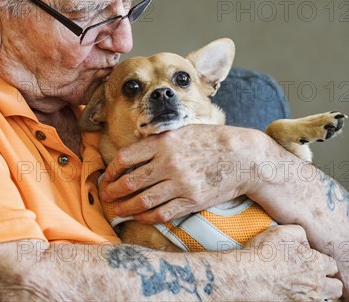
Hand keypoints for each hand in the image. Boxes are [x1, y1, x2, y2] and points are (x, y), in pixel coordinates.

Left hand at [99, 124, 271, 222]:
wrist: (243, 156)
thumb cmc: (211, 141)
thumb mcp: (181, 131)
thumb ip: (158, 142)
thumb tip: (132, 155)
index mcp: (164, 143)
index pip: (125, 158)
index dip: (111, 170)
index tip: (107, 176)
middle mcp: (169, 163)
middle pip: (130, 181)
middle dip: (112, 192)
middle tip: (105, 196)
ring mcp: (180, 184)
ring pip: (142, 201)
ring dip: (125, 208)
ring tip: (116, 210)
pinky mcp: (191, 201)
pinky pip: (162, 213)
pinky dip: (146, 217)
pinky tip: (139, 217)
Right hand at [240, 225, 342, 300]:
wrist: (248, 276)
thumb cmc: (263, 254)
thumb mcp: (282, 232)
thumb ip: (300, 233)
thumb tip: (306, 243)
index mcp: (316, 264)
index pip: (333, 265)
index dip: (322, 261)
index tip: (312, 259)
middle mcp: (316, 284)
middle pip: (336, 287)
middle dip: (329, 280)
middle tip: (314, 274)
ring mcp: (306, 298)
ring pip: (324, 298)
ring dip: (319, 291)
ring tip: (304, 283)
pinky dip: (305, 297)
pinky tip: (293, 288)